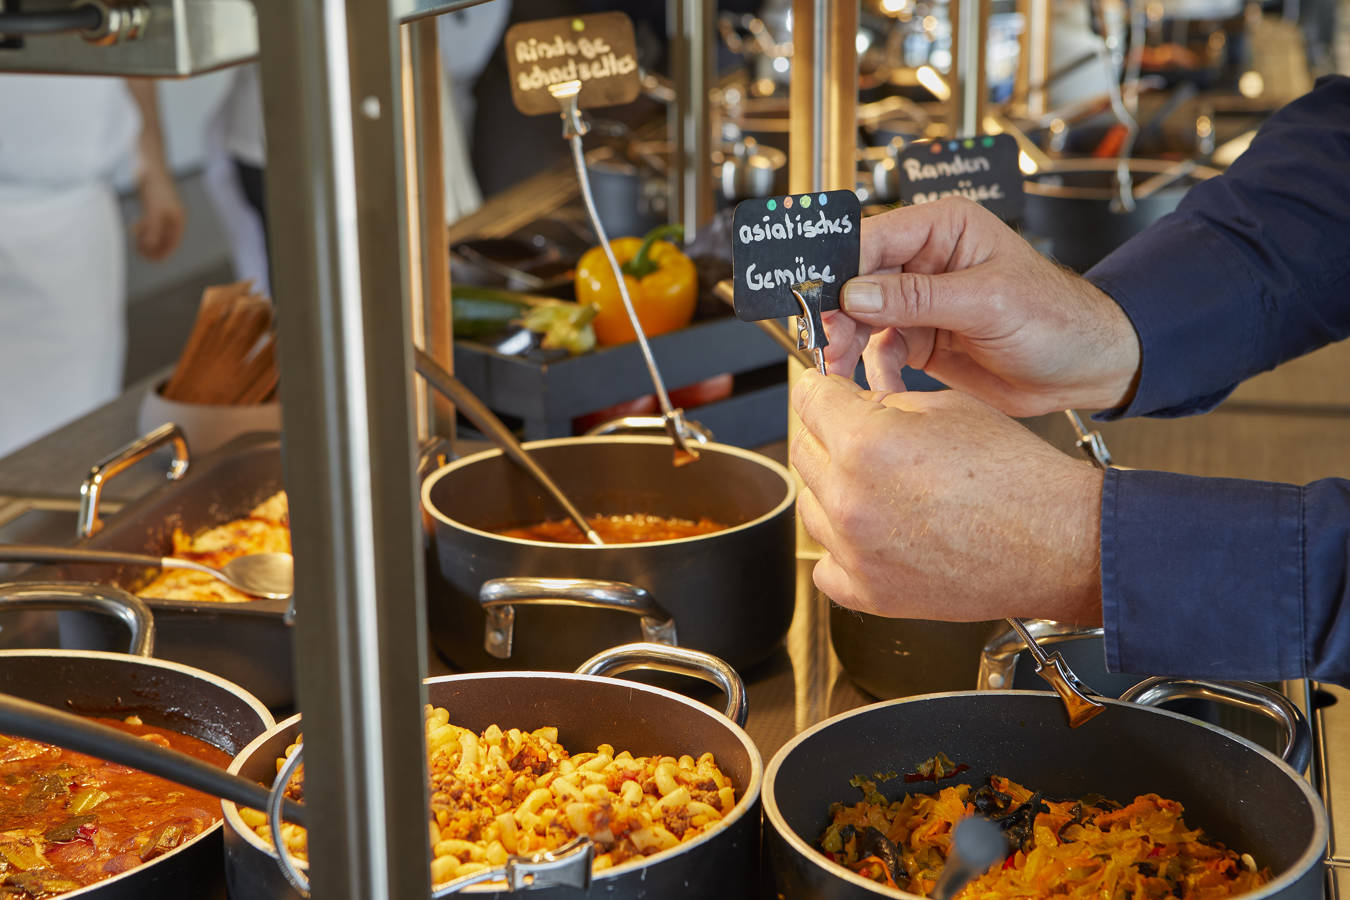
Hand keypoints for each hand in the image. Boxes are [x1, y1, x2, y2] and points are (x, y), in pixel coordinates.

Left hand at [133, 166, 185, 261]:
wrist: (147, 165)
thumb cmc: (153, 186)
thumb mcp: (153, 209)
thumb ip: (153, 229)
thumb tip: (150, 247)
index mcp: (178, 220)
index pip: (172, 244)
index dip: (161, 253)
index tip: (147, 257)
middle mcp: (172, 219)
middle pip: (164, 242)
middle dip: (151, 246)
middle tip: (137, 247)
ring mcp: (162, 214)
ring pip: (155, 235)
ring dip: (144, 239)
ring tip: (134, 236)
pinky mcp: (152, 209)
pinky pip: (148, 226)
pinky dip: (141, 230)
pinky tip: (134, 226)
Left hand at [790, 370, 1103, 623]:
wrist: (1057, 543)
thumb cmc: (1016, 478)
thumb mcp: (947, 407)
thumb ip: (882, 401)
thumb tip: (851, 403)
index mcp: (867, 444)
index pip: (809, 399)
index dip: (820, 387)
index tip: (824, 390)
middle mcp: (852, 500)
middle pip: (803, 449)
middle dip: (827, 434)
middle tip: (860, 434)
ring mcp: (855, 552)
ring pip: (810, 504)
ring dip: (833, 488)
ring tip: (879, 484)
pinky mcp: (869, 592)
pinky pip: (825, 563)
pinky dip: (841, 546)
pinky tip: (872, 532)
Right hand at [822, 197, 1140, 416]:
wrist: (1085, 369)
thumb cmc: (1058, 319)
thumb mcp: (988, 302)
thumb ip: (919, 297)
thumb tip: (856, 291)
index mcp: (944, 228)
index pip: (873, 237)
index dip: (840, 266)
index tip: (818, 297)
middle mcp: (925, 261)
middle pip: (857, 279)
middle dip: (839, 312)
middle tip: (827, 340)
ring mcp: (920, 302)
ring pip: (860, 317)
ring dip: (848, 343)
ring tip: (844, 367)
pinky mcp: (920, 338)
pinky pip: (879, 350)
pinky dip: (873, 370)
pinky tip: (883, 385)